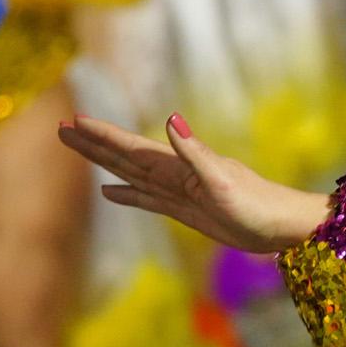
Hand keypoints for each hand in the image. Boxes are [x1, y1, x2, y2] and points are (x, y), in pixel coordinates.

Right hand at [56, 112, 326, 254]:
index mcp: (180, 166)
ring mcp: (180, 191)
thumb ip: (195, 152)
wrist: (284, 228)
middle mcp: (176, 174)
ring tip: (77, 149)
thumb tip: (171, 119)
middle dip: (93, 144)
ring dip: (103, 162)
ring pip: (131, 174)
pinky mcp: (187, 210)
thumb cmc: (259, 206)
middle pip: (125, 156)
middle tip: (60, 129)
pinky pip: (148, 198)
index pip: (133, 147)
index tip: (74, 121)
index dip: (104, 136)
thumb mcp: (224, 180)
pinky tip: (110, 191)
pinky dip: (127, 193)